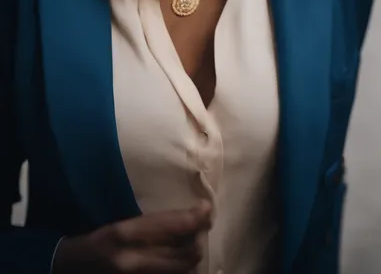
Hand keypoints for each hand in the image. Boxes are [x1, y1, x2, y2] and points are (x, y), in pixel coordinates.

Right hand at [53, 201, 212, 272]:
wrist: (75, 268)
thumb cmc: (99, 241)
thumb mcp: (122, 225)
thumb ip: (152, 225)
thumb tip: (190, 218)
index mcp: (123, 234)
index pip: (169, 225)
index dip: (193, 218)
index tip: (208, 208)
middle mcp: (131, 260)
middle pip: (182, 253)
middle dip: (198, 239)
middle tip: (204, 225)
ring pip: (181, 269)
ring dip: (193, 255)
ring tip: (195, 241)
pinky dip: (182, 268)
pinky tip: (182, 258)